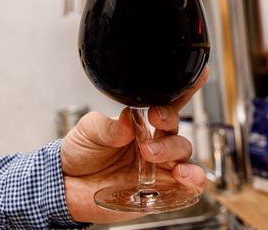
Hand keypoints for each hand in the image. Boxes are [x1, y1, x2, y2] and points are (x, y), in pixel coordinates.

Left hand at [61, 67, 208, 223]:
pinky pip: (190, 186)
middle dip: (168, 125)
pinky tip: (182, 174)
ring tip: (153, 155)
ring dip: (175, 151)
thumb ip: (106, 126)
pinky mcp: (162, 192)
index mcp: (140, 125)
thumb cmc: (81, 154)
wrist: (69, 187)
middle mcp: (154, 145)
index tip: (198, 74)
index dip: (184, 90)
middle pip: (176, 130)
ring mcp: (159, 169)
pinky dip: (193, 179)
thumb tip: (128, 120)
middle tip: (149, 130)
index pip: (167, 104)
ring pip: (185, 155)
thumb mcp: (88, 132)